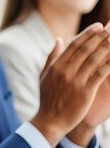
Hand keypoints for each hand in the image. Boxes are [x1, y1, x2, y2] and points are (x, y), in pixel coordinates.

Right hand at [32, 23, 109, 145]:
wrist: (50, 121)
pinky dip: (109, 64)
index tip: (98, 27)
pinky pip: (100, 74)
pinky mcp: (85, 91)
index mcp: (55, 66)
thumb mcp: (44, 75)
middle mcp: (65, 71)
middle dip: (100, 37)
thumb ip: (52, 57)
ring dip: (107, 47)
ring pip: (95, 60)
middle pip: (86, 50)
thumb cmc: (48, 99)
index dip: (87, 35)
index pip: (74, 45)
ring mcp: (75, 81)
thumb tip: (59, 39)